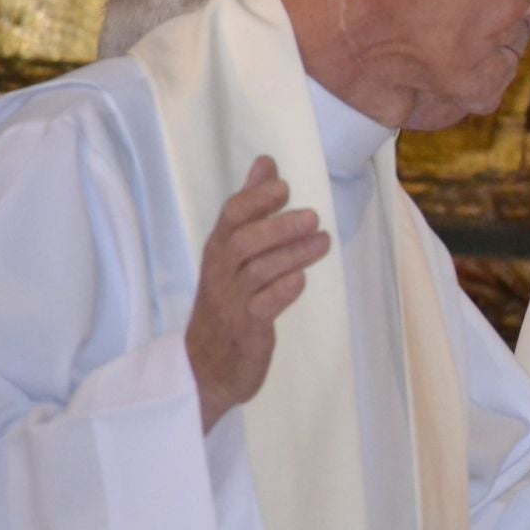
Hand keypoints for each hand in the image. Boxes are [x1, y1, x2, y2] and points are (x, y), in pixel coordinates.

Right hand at [185, 156, 330, 431]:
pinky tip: (301, 280)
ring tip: (324, 241)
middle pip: (244, 241)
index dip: (256, 198)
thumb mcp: (233, 252)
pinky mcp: (246, 330)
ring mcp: (233, 302)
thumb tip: (266, 162)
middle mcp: (222, 272)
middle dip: (278, 226)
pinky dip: (282, 292)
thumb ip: (250, 208)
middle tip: (313, 215)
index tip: (284, 185)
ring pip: (258, 272)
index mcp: (219, 250)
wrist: (206, 366)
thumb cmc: (228, 299)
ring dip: (293, 254)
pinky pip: (263, 307)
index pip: (231, 216)